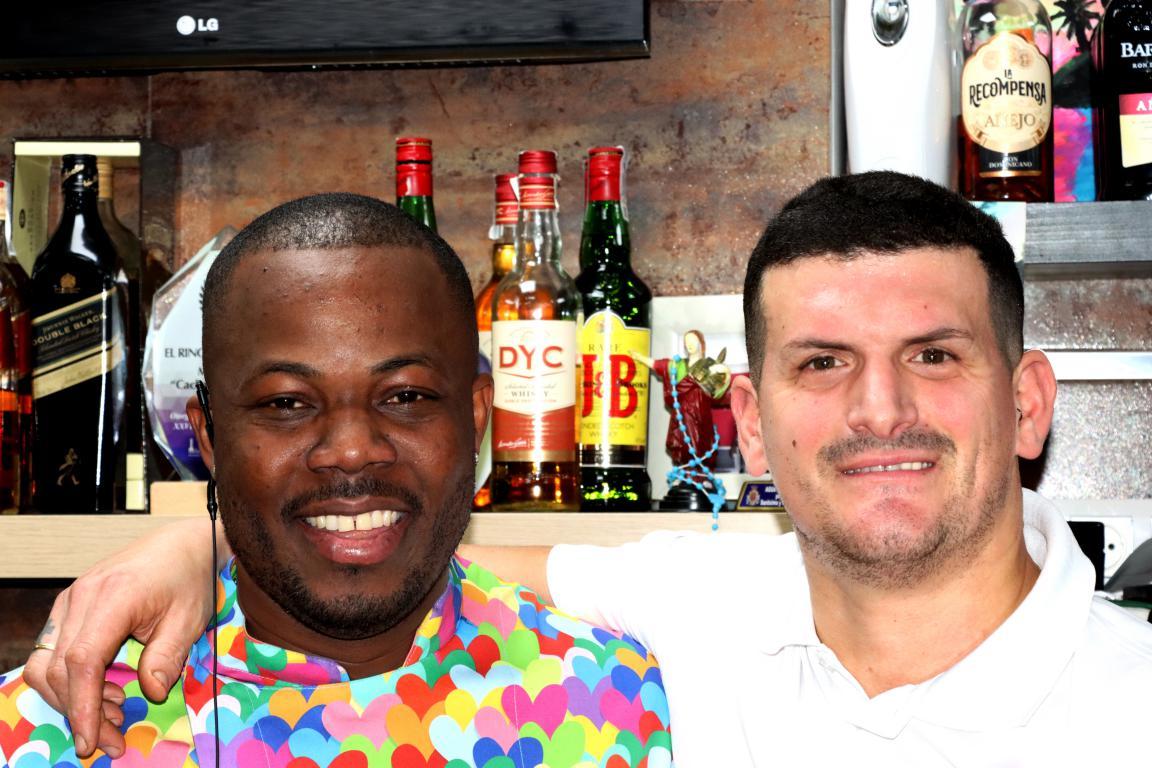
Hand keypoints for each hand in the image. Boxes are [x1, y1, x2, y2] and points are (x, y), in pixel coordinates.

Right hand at [22, 517, 224, 757]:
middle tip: (112, 740)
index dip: (83, 706)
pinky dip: (71, 679)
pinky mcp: (70, 606)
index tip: (93, 740)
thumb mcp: (190, 618)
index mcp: (113, 596)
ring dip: (71, 698)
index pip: (82, 660)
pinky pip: (53, 651)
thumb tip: (150, 693)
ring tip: (115, 714)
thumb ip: (168, 656)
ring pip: (45, 663)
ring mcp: (70, 600)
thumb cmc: (190, 577)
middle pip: (57, 668)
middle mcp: (81, 596)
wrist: (183, 542)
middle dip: (79, 712)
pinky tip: (106, 691)